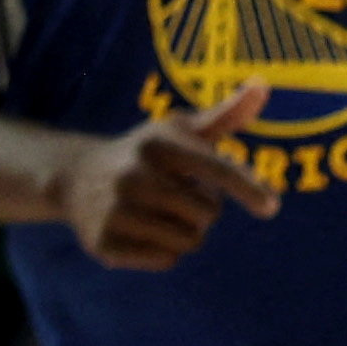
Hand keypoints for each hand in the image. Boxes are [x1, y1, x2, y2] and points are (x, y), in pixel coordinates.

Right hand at [55, 81, 279, 267]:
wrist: (75, 178)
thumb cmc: (143, 153)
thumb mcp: (178, 130)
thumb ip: (224, 115)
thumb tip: (263, 86)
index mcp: (157, 144)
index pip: (214, 168)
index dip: (246, 187)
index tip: (270, 206)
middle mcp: (133, 175)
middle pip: (208, 213)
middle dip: (203, 209)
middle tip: (175, 195)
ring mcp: (116, 210)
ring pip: (189, 240)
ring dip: (187, 232)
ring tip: (160, 212)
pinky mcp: (105, 243)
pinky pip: (166, 259)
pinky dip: (164, 250)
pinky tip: (142, 230)